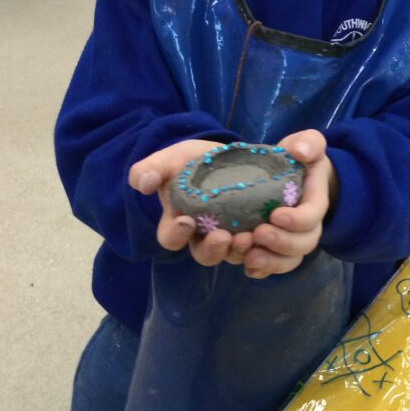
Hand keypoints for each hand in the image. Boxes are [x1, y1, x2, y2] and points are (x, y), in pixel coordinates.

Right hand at [129, 139, 256, 266]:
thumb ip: (149, 170)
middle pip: (205, 255)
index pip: (171, 239)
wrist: (220, 155)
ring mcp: (227, 234)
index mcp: (177, 223)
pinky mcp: (249, 228)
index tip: (185, 221)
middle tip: (224, 237)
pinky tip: (268, 235)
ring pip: (231, 254)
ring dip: (239, 250)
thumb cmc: (188, 161)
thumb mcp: (167, 160)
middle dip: (213, 249)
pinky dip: (261, 246)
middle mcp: (202, 236)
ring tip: (249, 236)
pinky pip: (255, 247)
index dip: (176, 235)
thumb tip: (141, 184)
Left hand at [242, 129, 337, 279]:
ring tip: (249, 257)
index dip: (297, 220)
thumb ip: (309, 143)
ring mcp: (291, 240)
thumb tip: (302, 152)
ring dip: (270, 261)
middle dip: (282, 243)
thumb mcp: (306, 143)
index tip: (276, 214)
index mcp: (315, 201)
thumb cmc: (299, 159)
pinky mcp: (275, 249)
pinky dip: (261, 270)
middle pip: (303, 244)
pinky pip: (273, 267)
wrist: (293, 175)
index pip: (313, 215)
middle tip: (258, 233)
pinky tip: (247, 267)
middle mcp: (306, 226)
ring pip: (289, 261)